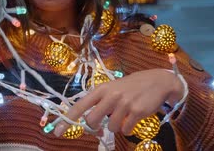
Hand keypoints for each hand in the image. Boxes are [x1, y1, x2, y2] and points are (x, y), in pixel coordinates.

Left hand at [54, 69, 183, 136]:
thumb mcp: (112, 89)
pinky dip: (128, 128)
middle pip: (92, 121)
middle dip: (96, 126)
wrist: (156, 81)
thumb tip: (87, 122)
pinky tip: (133, 118)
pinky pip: (126, 130)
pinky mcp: (137, 111)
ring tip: (124, 115)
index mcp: (101, 89)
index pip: (80, 105)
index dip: (67, 119)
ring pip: (111, 128)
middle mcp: (110, 95)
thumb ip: (100, 103)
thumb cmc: (130, 87)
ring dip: (116, 126)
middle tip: (105, 122)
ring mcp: (124, 103)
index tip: (57, 131)